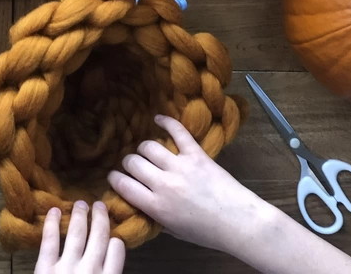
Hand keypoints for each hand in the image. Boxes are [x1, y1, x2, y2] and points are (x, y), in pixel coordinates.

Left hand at [35, 201, 125, 273]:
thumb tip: (109, 260)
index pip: (117, 250)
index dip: (115, 240)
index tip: (113, 235)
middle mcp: (91, 269)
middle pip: (99, 236)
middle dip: (100, 218)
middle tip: (99, 205)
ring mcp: (67, 267)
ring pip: (77, 233)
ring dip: (80, 215)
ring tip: (81, 204)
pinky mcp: (46, 268)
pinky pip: (50, 241)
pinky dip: (52, 223)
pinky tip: (54, 211)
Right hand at [108, 114, 270, 256]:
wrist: (236, 221)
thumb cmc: (207, 232)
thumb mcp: (174, 231)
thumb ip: (155, 216)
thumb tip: (142, 203)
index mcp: (157, 207)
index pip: (124, 186)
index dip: (115, 179)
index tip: (114, 176)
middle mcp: (164, 184)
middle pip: (133, 163)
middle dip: (128, 163)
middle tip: (131, 164)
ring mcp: (180, 166)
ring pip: (149, 146)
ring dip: (143, 148)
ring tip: (145, 151)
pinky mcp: (195, 153)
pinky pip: (177, 131)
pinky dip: (166, 122)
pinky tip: (158, 118)